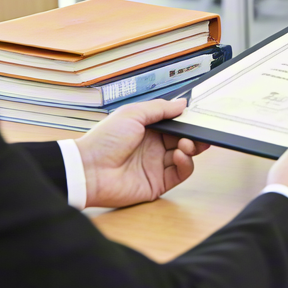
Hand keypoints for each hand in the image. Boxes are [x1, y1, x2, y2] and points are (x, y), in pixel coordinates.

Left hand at [74, 98, 208, 207]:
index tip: (198, 116)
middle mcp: (155, 147)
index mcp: (149, 129)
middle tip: (199, 132)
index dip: (187, 121)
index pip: (176, 124)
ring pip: (186, 156)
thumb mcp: (132, 114)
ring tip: (185, 144)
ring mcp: (157, 165)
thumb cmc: (105, 140)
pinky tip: (179, 155)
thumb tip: (182, 104)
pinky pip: (181, 173)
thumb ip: (160, 108)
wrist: (88, 170)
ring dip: (192, 147)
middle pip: (184, 139)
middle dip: (195, 134)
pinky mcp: (158, 183)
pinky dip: (186, 164)